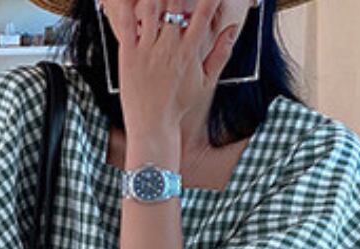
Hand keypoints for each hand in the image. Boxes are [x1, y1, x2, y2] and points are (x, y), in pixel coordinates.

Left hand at [100, 0, 241, 137]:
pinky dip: (127, 5)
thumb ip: (221, 53)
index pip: (204, 14)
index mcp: (189, 51)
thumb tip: (232, 28)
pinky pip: (126, 24)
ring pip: (151, 7)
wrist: (152, 126)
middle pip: (175, 3)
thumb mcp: (205, 82)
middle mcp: (169, 47)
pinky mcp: (128, 54)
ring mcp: (147, 50)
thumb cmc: (178, 105)